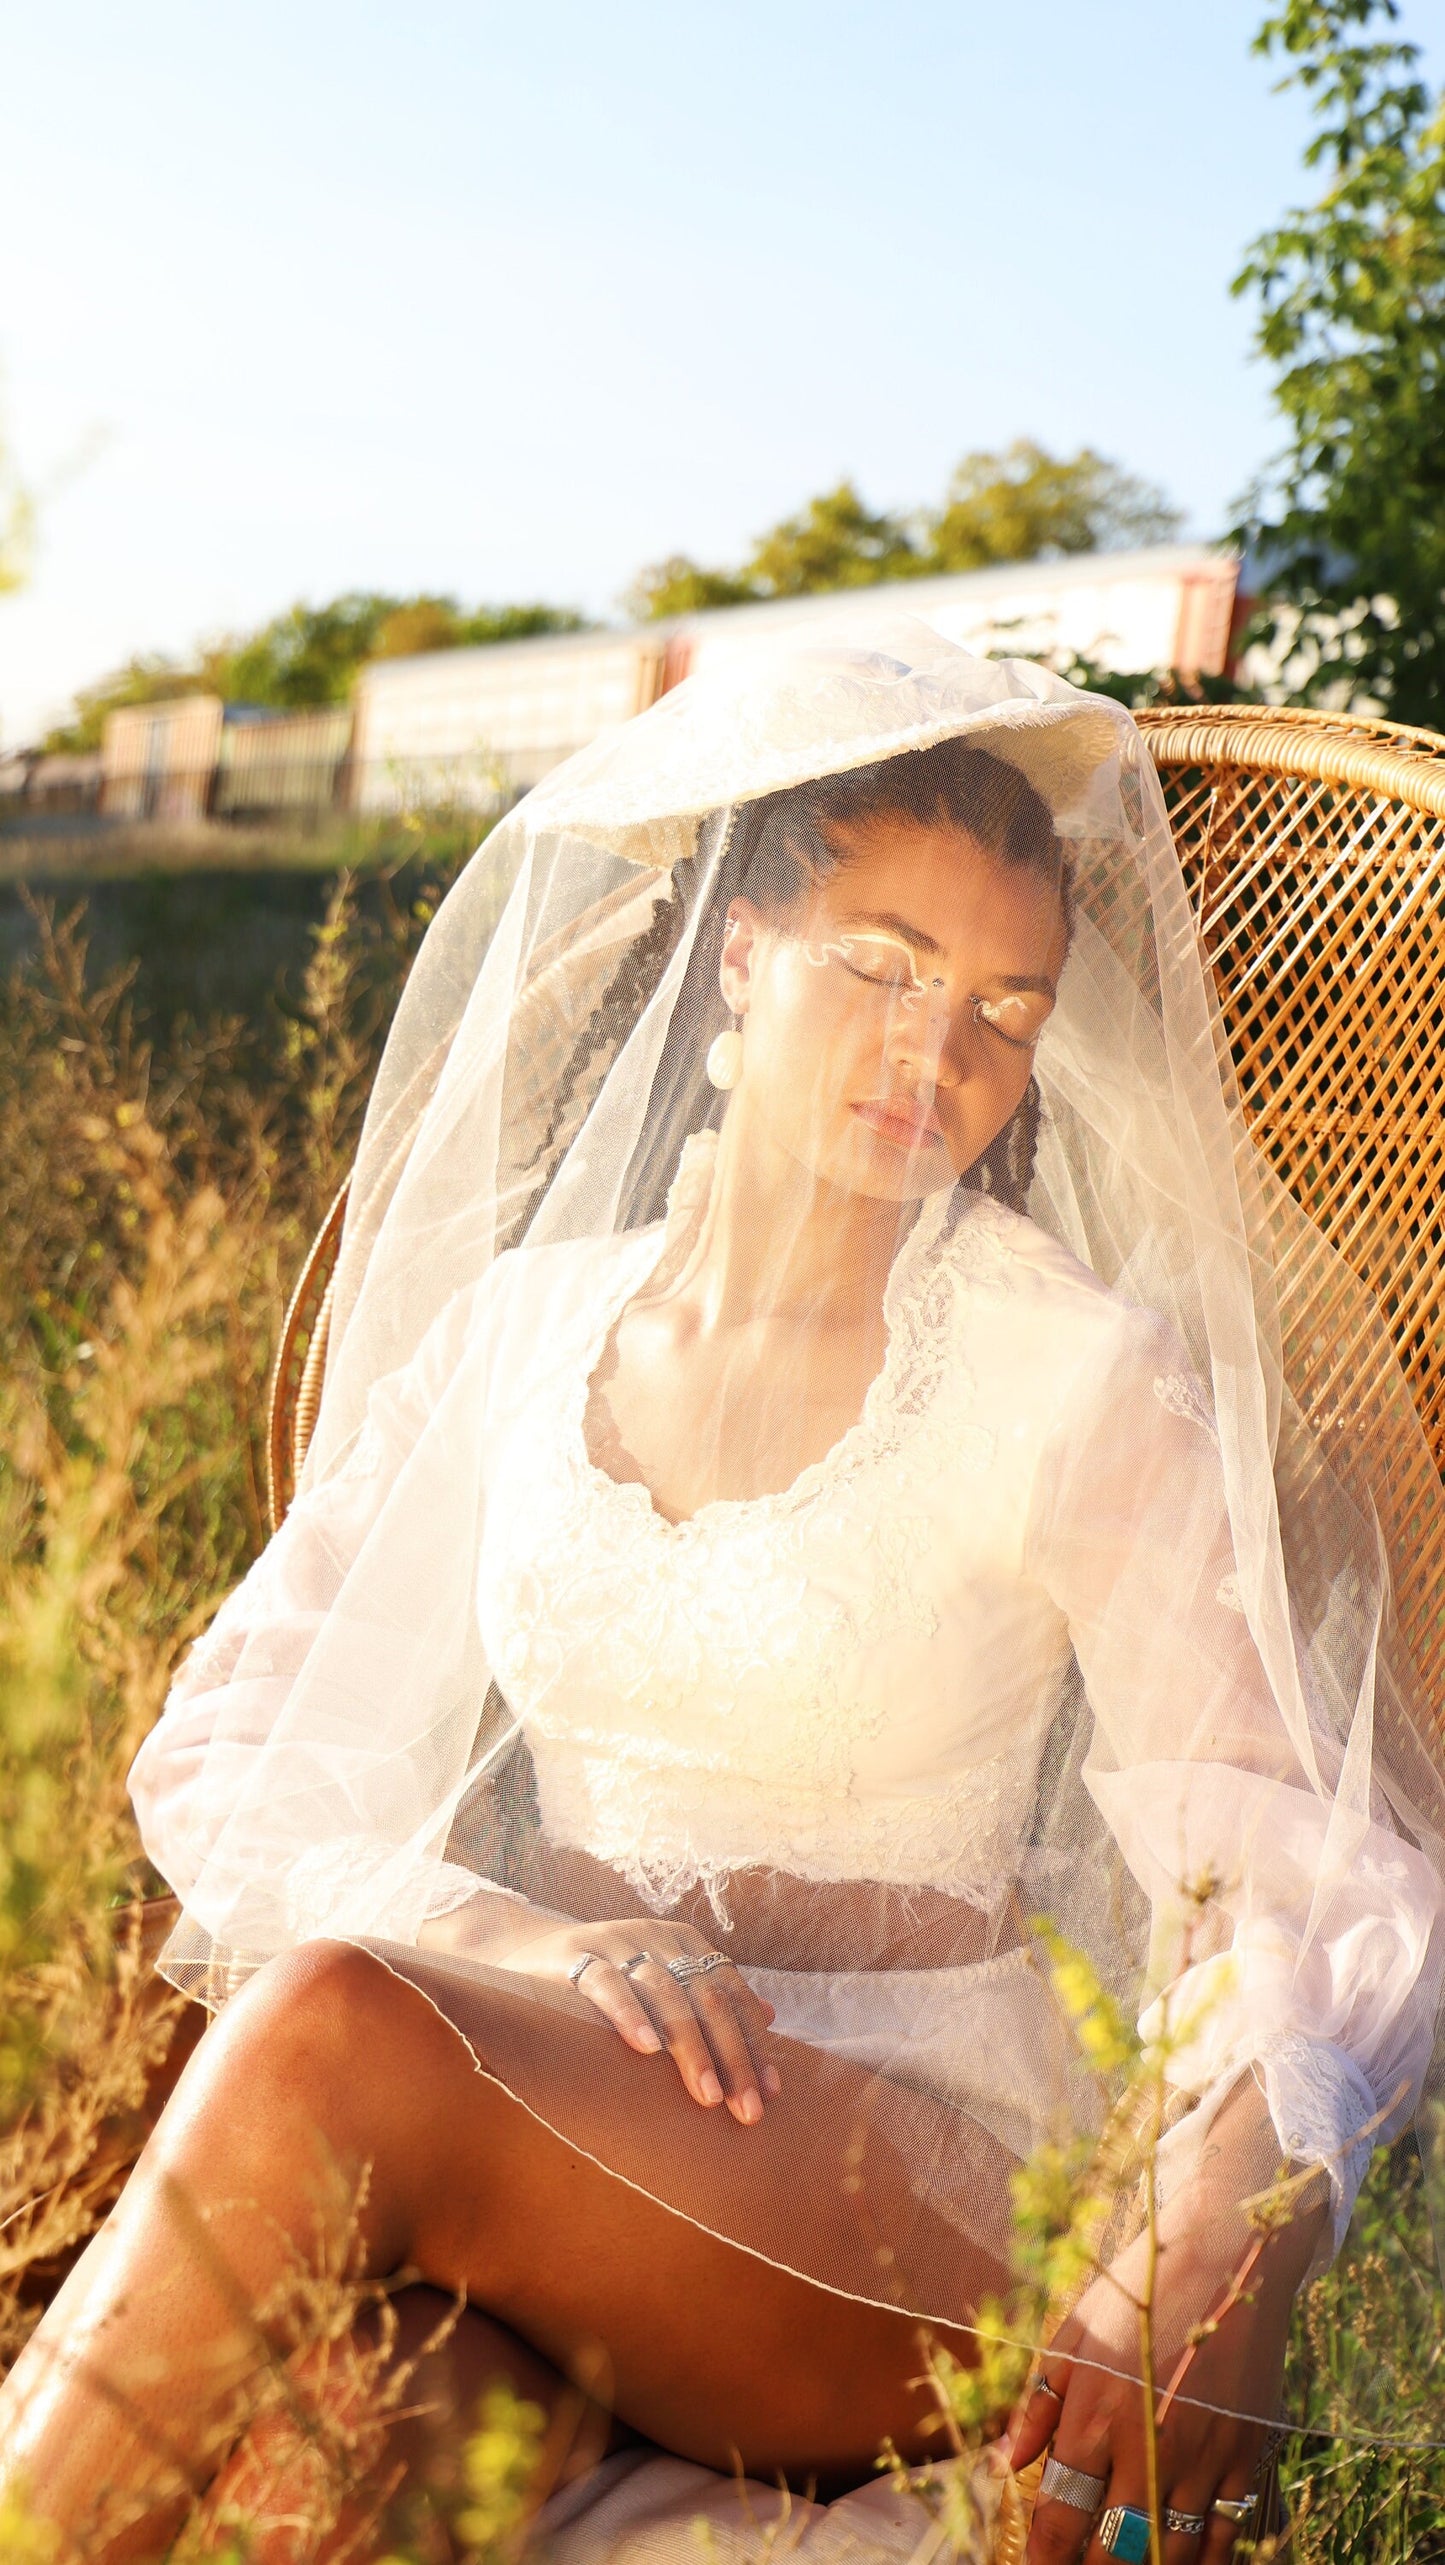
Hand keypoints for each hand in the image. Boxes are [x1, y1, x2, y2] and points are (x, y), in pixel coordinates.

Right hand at [506, 1917, 780, 2125]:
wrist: (526, 1954)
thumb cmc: (606, 1981)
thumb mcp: (662, 1982)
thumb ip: (711, 1996)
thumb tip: (772, 2015)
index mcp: (685, 1942)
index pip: (732, 1994)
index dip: (754, 2042)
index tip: (772, 2093)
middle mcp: (657, 1938)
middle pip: (708, 1997)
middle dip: (733, 2056)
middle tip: (747, 2109)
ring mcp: (616, 1943)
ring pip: (666, 1993)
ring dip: (691, 2048)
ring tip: (708, 2095)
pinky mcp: (575, 1956)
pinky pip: (606, 1984)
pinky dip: (629, 2014)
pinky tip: (646, 2049)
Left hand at [1006, 2179, 1321, 2561]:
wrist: (1229, 2259)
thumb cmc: (1140, 2291)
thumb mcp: (1073, 2332)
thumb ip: (1040, 2405)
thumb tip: (1004, 2463)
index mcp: (1097, 2418)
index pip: (1061, 2518)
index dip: (1044, 2560)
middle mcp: (1147, 2450)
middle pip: (1113, 2550)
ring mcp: (1201, 2460)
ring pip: (1169, 2554)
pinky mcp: (1243, 2457)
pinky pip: (1222, 2535)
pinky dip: (1202, 2562)